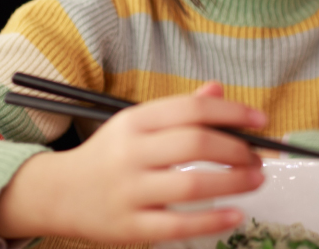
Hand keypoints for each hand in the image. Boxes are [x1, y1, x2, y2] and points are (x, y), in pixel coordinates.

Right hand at [0, 83, 265, 242]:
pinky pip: (178, 225)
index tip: (261, 121)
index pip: (192, 109)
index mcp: (135, 121)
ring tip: (255, 180)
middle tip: (258, 157)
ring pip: (191, 185)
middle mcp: (130, 153)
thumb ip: (180, 109)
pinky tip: (235, 214)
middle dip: (237, 149)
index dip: (233, 112)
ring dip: (233, 182)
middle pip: (195, 144)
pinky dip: (212, 221)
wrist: (57, 194)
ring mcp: (129, 192)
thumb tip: (220, 90)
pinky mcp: (130, 227)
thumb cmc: (109, 155)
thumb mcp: (138, 123)